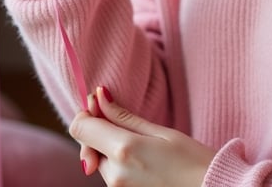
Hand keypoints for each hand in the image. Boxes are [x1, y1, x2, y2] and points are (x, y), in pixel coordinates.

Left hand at [71, 86, 215, 186]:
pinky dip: (119, 163)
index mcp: (123, 149)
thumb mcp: (160, 130)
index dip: (87, 112)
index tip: (101, 104)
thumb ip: (123, 116)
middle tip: (122, 119)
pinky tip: (142, 159)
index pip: (80, 128)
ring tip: (141, 143)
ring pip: (100, 160)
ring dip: (110, 148)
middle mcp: (114, 174)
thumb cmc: (191, 159)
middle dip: (100, 130)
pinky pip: (111, 175)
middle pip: (88, 144)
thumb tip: (99, 95)